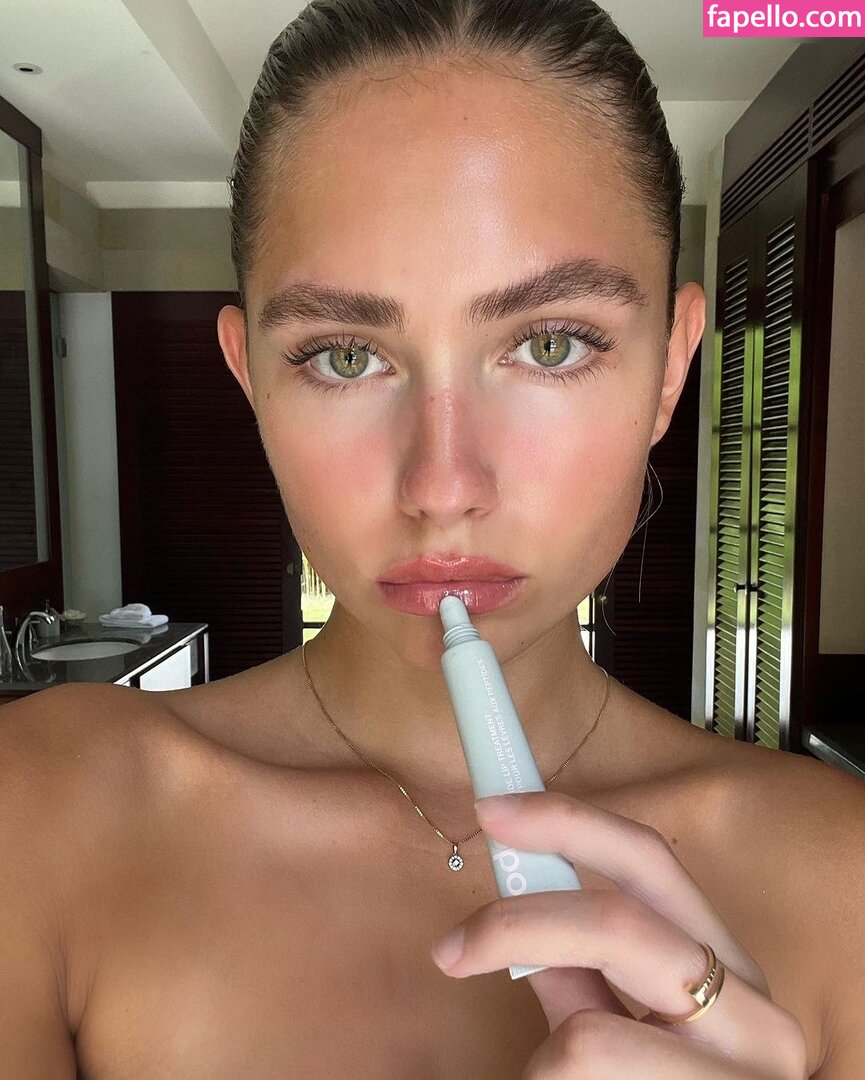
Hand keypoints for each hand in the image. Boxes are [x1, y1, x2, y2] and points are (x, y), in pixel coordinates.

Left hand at [430, 790, 807, 1078]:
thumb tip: (518, 900)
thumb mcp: (626, 1032)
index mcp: (732, 972)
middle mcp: (759, 1018)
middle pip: (620, 923)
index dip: (568, 823)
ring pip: (589, 1037)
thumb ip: (580, 974)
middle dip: (519, 926)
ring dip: (544, 1063)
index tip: (492, 811)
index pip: (651, 861)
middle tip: (448, 949)